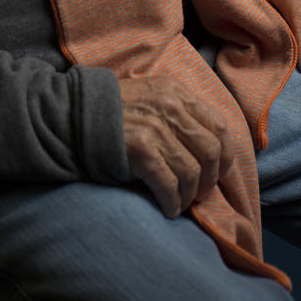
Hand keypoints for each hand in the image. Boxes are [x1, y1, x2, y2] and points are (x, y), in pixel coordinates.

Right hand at [118, 74, 234, 217]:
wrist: (73, 116)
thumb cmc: (113, 111)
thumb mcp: (150, 96)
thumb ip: (178, 112)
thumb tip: (211, 148)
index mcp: (175, 92)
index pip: (219, 125)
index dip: (227, 154)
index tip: (222, 171)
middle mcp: (169, 106)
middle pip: (211, 151)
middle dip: (211, 179)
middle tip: (200, 193)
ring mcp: (156, 128)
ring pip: (192, 172)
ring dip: (190, 195)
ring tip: (181, 202)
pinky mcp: (141, 150)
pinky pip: (170, 185)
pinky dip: (173, 203)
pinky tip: (168, 208)